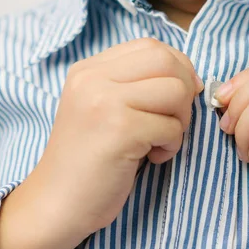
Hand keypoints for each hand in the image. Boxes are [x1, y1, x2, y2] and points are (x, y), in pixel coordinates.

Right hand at [24, 38, 201, 232]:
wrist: (56, 203)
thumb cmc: (90, 160)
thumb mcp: (104, 108)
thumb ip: (135, 85)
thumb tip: (191, 77)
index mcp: (89, 69)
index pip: (150, 45)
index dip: (177, 67)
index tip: (180, 95)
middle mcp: (93, 78)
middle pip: (167, 60)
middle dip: (185, 90)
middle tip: (175, 120)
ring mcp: (104, 101)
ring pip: (176, 90)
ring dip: (180, 120)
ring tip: (161, 141)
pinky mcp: (119, 130)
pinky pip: (171, 126)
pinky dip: (171, 145)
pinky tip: (152, 157)